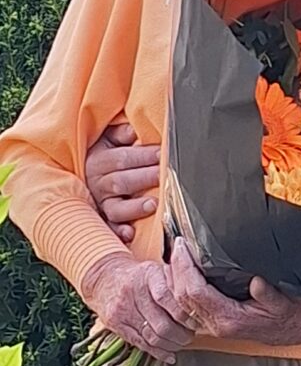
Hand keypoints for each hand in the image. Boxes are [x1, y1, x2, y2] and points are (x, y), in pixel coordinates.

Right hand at [79, 253, 191, 360]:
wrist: (105, 277)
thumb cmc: (139, 276)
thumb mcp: (157, 270)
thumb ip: (175, 281)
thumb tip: (200, 300)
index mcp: (148, 275)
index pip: (167, 298)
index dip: (184, 315)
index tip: (196, 322)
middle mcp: (133, 292)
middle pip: (161, 323)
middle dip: (181, 335)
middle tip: (191, 336)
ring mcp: (122, 310)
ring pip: (152, 336)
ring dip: (171, 345)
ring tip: (181, 343)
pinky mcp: (116, 324)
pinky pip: (140, 343)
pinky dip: (158, 352)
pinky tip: (169, 355)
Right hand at [85, 118, 160, 241]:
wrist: (72, 172)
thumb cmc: (99, 153)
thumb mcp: (105, 138)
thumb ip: (120, 134)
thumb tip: (133, 131)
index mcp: (98, 161)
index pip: (122, 158)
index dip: (143, 156)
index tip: (162, 153)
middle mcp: (98, 184)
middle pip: (121, 181)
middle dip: (145, 177)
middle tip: (163, 174)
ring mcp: (100, 204)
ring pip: (116, 208)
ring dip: (134, 207)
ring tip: (152, 204)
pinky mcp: (103, 220)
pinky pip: (110, 229)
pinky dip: (119, 232)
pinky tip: (129, 233)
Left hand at [167, 238, 300, 348]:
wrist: (296, 329)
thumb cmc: (290, 315)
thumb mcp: (284, 303)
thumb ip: (269, 295)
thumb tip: (256, 283)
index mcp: (231, 319)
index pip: (195, 293)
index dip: (185, 268)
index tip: (184, 247)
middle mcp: (217, 324)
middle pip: (182, 296)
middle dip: (176, 268)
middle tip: (178, 245)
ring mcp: (213, 324)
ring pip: (180, 302)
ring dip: (174, 277)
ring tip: (176, 254)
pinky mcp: (213, 321)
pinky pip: (186, 305)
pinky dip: (179, 287)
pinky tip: (180, 272)